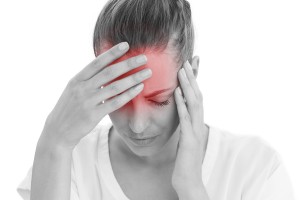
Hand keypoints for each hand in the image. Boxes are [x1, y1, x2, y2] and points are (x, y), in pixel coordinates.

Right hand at [41, 42, 151, 149]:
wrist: (58, 131)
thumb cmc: (69, 108)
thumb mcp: (73, 90)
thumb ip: (88, 80)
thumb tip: (105, 68)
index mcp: (77, 80)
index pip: (97, 63)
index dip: (112, 53)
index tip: (126, 45)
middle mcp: (82, 88)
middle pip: (109, 72)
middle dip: (128, 63)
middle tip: (144, 57)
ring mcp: (87, 102)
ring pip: (115, 87)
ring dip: (133, 78)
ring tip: (147, 72)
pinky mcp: (94, 115)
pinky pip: (115, 102)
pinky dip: (128, 94)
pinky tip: (139, 88)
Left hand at [172, 58, 208, 198]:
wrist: (189, 182)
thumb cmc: (185, 162)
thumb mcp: (185, 140)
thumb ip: (185, 127)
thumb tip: (181, 115)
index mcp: (195, 123)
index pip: (196, 98)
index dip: (194, 81)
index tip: (190, 65)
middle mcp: (197, 124)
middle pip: (197, 96)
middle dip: (192, 78)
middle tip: (187, 60)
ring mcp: (195, 131)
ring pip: (194, 104)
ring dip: (189, 86)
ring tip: (182, 70)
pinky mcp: (190, 140)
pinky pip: (185, 119)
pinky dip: (182, 104)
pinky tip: (178, 93)